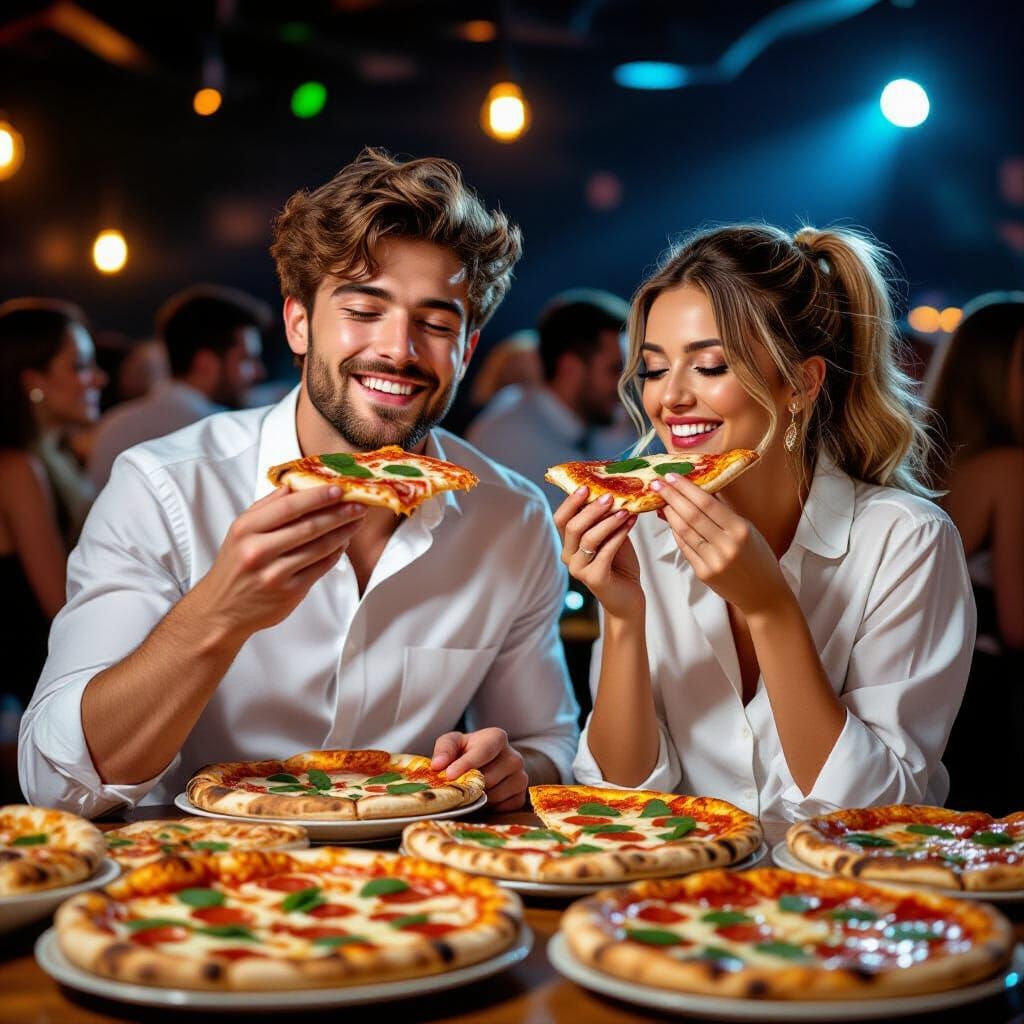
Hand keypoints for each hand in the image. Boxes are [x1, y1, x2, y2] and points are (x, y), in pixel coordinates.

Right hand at [193, 485, 366, 639]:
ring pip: (319, 547)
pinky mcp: (289, 592)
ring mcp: (275, 573)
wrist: (223, 609)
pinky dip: (336, 553)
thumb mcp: (241, 531)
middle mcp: (258, 551)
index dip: (318, 497)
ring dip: (343, 532)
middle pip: (309, 527)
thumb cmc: (235, 565)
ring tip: (356, 520)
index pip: (288, 507)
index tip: (339, 489)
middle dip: (339, 513)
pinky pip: (321, 567)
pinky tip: (343, 542)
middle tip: (359, 504)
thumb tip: (295, 484)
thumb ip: (267, 507)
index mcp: (246, 529)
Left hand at [430, 728, 527, 810]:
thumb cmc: (466, 752)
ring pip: (495, 795)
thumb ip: (444, 749)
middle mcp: (514, 757)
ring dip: (478, 798)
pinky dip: (489, 808)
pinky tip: (482, 799)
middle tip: (455, 789)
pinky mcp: (521, 796)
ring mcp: (521, 777)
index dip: (466, 764)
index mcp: (497, 738)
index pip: (484, 751)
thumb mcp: (453, 743)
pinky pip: (503, 808)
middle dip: (470, 785)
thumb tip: (438, 765)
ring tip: (469, 792)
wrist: (485, 765)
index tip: (450, 775)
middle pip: (489, 777)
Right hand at [552, 488, 641, 619]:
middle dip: (591, 509)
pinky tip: (630, 523)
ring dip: (608, 521)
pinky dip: (618, 535)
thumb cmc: (620, 564)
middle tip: (609, 496)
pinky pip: (605, 552)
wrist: (628, 596)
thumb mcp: (610, 536)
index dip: (570, 502)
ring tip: (625, 510)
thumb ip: (605, 519)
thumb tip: (611, 490)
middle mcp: (569, 557)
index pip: (561, 519)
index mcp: (569, 544)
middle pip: (572, 527)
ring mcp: (579, 569)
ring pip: (588, 539)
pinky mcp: (595, 579)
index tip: (586, 486)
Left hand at [650, 473, 788, 615]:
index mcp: (740, 530)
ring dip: (669, 513)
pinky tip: (671, 520)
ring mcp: (712, 561)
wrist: (763, 593)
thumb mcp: (748, 529)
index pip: (706, 503)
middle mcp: (726, 546)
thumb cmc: (758, 558)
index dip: (686, 488)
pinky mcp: (703, 573)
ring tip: (661, 500)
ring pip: (683, 531)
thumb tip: (700, 489)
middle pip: (691, 515)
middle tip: (658, 483)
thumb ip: (724, 511)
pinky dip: (676, 532)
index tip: (672, 476)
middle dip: (671, 496)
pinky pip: (684, 547)